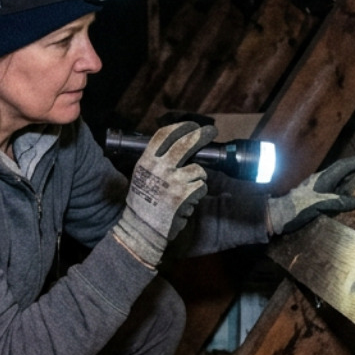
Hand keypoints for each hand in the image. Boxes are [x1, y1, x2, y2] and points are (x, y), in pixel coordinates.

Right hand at [111, 122, 217, 266]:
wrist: (142, 228)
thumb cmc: (143, 202)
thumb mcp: (142, 176)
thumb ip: (156, 161)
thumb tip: (179, 146)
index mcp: (146, 161)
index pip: (164, 135)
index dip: (180, 127)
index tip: (192, 125)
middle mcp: (160, 168)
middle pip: (186, 144)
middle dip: (202, 135)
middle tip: (211, 131)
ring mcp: (173, 181)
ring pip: (199, 170)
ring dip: (198, 179)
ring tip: (186, 189)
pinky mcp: (185, 195)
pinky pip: (201, 187)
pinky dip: (198, 194)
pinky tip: (186, 202)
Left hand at [267, 153, 354, 234]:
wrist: (279, 215)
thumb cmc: (297, 208)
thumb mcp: (318, 204)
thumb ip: (336, 202)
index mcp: (323, 179)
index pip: (343, 166)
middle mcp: (321, 181)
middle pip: (341, 170)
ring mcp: (317, 188)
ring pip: (337, 180)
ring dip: (349, 178)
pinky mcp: (314, 197)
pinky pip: (333, 190)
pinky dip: (343, 191)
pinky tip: (346, 197)